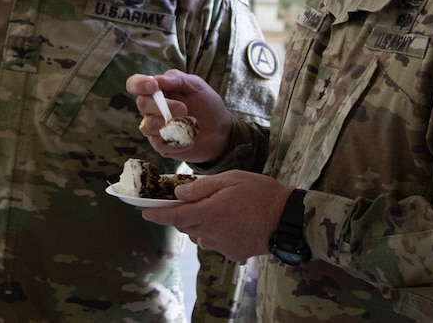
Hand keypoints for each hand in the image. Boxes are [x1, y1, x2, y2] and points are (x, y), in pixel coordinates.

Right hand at [125, 69, 232, 163]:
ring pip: (149, 125)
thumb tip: (157, 79)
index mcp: (157, 90)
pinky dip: (176, 141)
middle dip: (162, 106)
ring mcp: (155, 128)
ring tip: (190, 123)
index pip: (135, 84)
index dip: (139, 84)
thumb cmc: (206, 104)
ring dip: (170, 124)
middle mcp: (152, 108)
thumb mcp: (196, 86)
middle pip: (141, 104)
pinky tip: (190, 139)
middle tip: (184, 108)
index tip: (154, 87)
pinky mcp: (161, 145)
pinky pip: (159, 143)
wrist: (220, 131)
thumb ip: (177, 79)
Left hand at [141, 170, 292, 261]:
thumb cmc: (261, 193)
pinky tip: (229, 221)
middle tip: (179, 202)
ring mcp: (223, 245)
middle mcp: (212, 232)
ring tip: (212, 209)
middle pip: (185, 225)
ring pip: (200, 234)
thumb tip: (178, 193)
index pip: (175, 216)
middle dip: (179, 215)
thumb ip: (203, 187)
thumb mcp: (232, 179)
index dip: (157, 215)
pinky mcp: (233, 253)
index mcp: (209, 212)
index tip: (144, 212)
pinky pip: (215, 242)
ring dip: (198, 222)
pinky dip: (215, 232)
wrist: (288, 220)